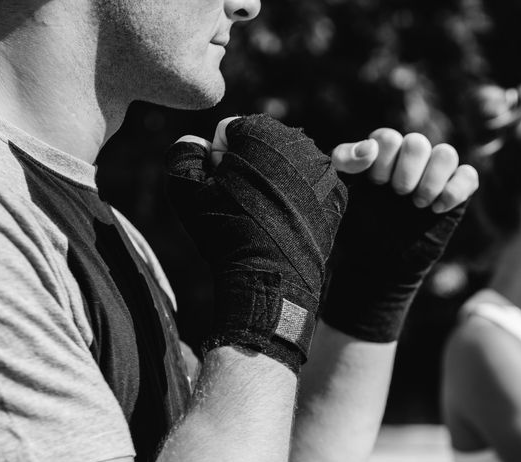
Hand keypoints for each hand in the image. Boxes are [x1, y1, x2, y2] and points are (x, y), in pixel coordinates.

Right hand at [165, 115, 347, 370]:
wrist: (270, 274)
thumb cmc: (225, 230)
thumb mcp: (185, 188)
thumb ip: (182, 153)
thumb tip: (196, 143)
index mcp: (259, 129)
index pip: (229, 132)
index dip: (218, 160)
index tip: (221, 185)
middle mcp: (298, 141)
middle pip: (261, 144)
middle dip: (249, 165)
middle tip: (242, 201)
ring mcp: (323, 167)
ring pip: (287, 165)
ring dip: (274, 181)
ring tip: (264, 213)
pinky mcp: (338, 194)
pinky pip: (310, 187)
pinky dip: (299, 199)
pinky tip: (286, 221)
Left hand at [320, 129, 478, 341]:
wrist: (378, 266)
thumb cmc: (359, 227)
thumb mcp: (341, 192)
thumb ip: (345, 162)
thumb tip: (369, 148)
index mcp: (382, 155)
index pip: (389, 137)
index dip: (383, 159)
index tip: (375, 184)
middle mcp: (410, 161)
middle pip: (418, 143)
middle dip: (407, 171)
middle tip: (398, 195)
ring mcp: (435, 177)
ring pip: (447, 154)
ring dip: (432, 178)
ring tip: (418, 204)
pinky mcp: (455, 196)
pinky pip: (469, 175)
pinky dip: (456, 189)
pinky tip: (437, 209)